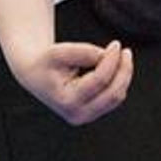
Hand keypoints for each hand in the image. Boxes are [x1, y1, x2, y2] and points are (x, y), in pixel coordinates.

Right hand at [9, 39, 134, 124]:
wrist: (34, 74)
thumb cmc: (45, 62)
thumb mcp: (58, 52)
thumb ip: (82, 52)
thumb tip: (108, 55)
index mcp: (67, 102)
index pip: (100, 80)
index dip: (111, 60)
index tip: (116, 44)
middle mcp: (77, 115)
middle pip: (114, 93)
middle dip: (124, 70)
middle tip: (125, 51)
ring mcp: (86, 117)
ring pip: (117, 96)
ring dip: (123, 75)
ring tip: (119, 55)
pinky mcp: (93, 113)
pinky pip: (114, 97)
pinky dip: (118, 80)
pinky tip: (114, 66)